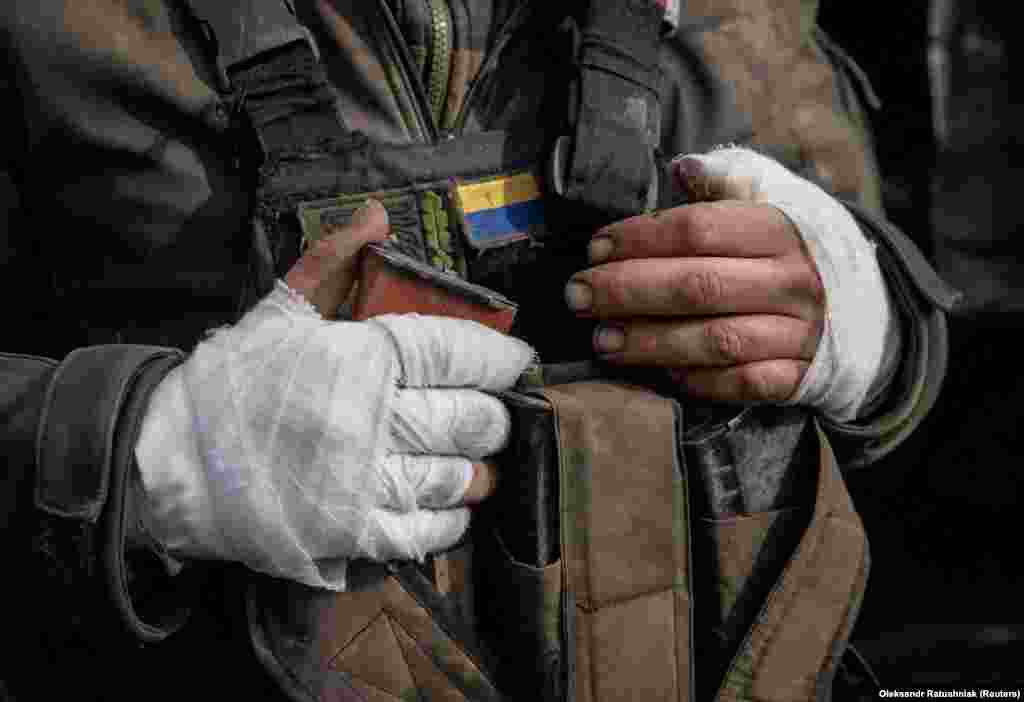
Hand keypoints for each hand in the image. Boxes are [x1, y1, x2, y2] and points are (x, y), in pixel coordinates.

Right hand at [136, 200, 534, 588]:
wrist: (167, 459)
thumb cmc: (230, 382)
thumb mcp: (279, 311)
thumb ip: (333, 263)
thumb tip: (376, 215)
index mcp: (360, 357)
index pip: (455, 351)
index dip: (499, 357)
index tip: (517, 361)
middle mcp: (372, 419)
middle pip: (468, 419)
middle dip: (494, 419)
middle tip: (493, 416)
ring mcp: (364, 481)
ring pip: (455, 476)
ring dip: (478, 470)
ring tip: (478, 463)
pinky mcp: (350, 533)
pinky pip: (424, 532)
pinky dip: (450, 520)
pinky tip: (453, 507)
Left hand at [565, 166, 824, 403]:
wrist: (875, 310)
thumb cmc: (801, 248)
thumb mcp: (778, 199)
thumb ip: (728, 181)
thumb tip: (680, 166)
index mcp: (781, 228)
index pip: (698, 229)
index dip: (639, 239)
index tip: (595, 249)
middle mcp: (792, 281)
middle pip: (697, 286)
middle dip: (627, 291)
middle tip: (577, 296)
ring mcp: (799, 334)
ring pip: (715, 340)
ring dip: (650, 342)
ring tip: (600, 340)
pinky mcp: (801, 378)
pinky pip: (742, 384)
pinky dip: (698, 382)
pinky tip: (657, 375)